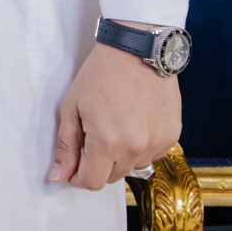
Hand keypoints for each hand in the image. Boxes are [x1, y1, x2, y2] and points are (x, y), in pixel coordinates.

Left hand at [48, 27, 181, 189]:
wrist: (137, 49)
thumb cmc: (102, 73)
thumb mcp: (73, 107)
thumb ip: (66, 146)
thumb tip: (59, 176)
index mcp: (107, 142)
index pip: (92, 182)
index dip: (79, 177)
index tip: (74, 167)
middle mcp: (135, 147)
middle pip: (113, 177)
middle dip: (99, 164)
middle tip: (94, 136)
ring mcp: (157, 143)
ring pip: (133, 166)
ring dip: (122, 154)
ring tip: (116, 123)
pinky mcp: (172, 136)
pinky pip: (152, 154)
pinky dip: (141, 145)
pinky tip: (134, 121)